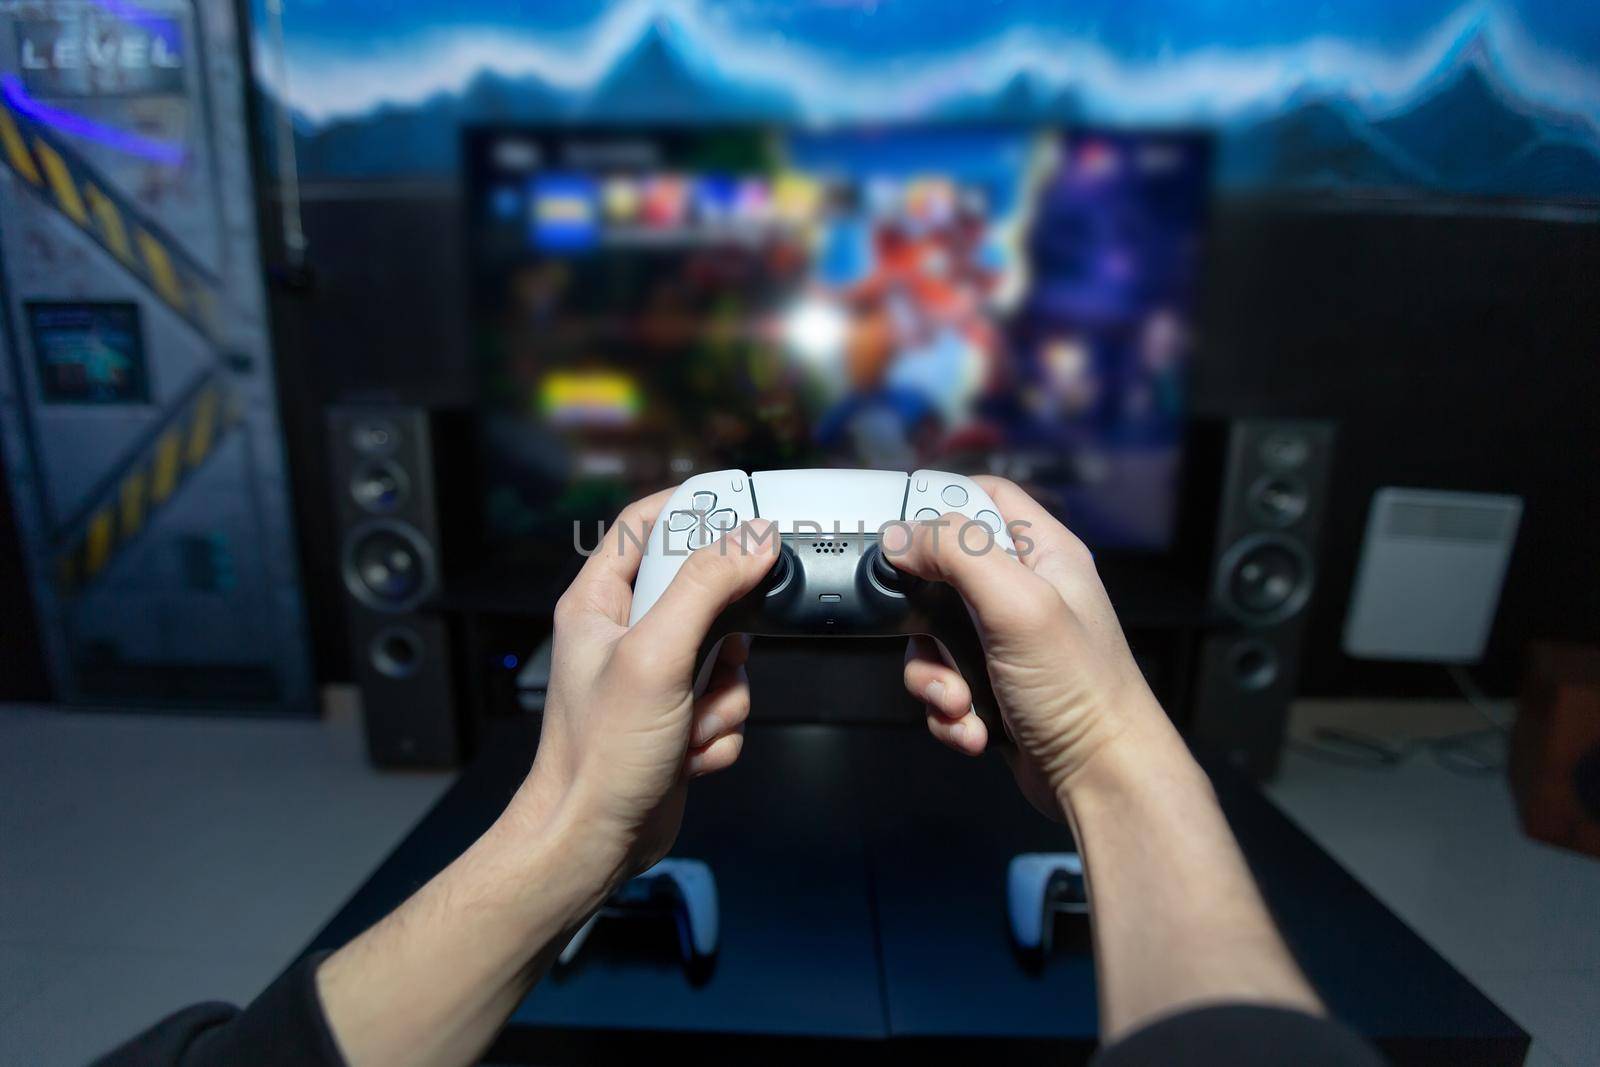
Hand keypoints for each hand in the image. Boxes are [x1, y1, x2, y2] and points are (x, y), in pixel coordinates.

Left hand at [506, 490, 777, 883]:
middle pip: (703, 593)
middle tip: (716, 655)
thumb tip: (751, 541)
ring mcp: (654, 679)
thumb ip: (705, 589)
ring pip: (727, 655)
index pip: (646, 525)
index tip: (743, 510)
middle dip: (725, 635)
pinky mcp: (677, 718)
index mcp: (600, 603)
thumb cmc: (597, 755)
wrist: (593, 841)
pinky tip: (687, 753)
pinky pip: (728, 703)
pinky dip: (719, 730)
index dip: (694, 511)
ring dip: (724, 695)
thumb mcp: (656, 656)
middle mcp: (625, 635)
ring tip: (687, 723)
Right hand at [891, 477, 1187, 815]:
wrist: (1102, 780)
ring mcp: (1008, 644)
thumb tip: (902, 537)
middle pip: (942, 573)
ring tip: (959, 700)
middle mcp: (1026, 593)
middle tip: (932, 637)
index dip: (938, 505)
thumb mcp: (1018, 604)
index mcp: (1045, 554)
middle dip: (923, 617)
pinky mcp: (994, 688)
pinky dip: (948, 711)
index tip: (901, 533)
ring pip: (933, 638)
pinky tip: (972, 727)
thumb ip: (958, 554)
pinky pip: (943, 685)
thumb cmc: (1082, 691)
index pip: (984, 497)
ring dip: (933, 676)